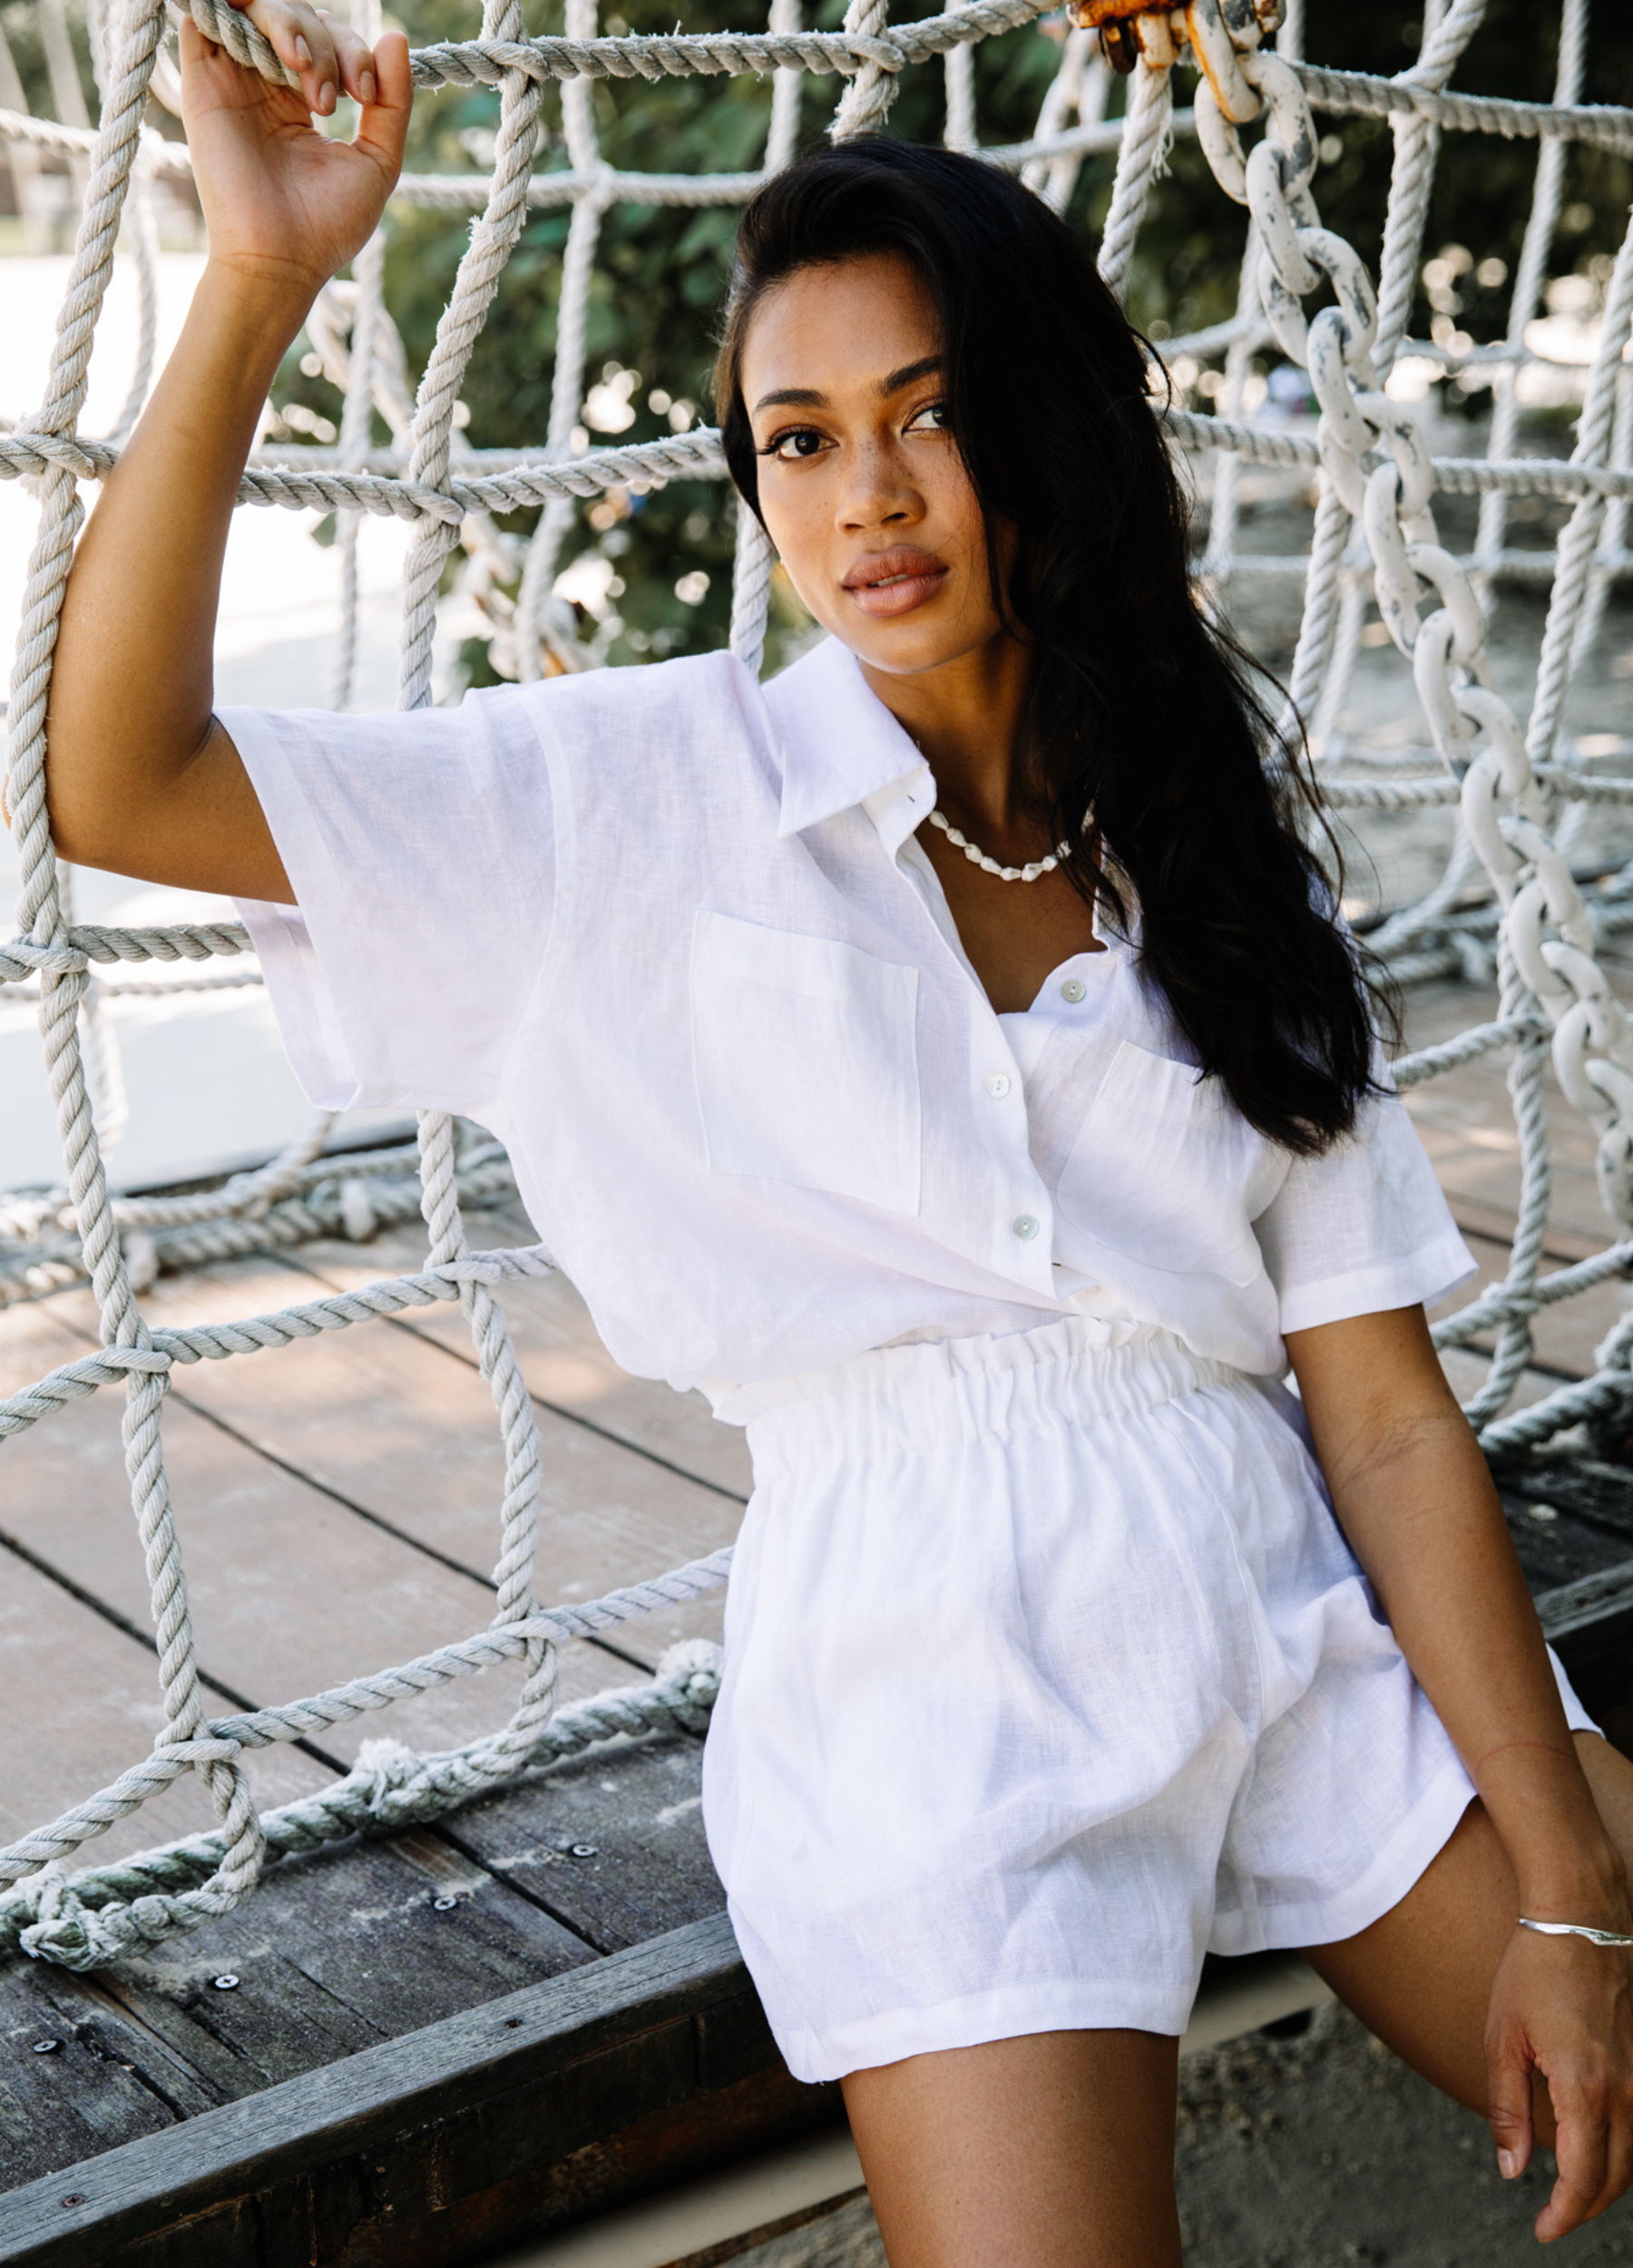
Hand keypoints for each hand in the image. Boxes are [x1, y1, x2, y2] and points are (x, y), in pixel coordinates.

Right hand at [179, 2, 410, 298]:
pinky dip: (234, 8)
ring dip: (289, 20)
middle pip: (295, 14)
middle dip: (326, 42)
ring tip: (304, 65)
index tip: (367, 95)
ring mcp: (232, 79)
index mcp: (301, 99)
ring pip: (256, 7)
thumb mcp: (379, 161)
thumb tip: (398, 35)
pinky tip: (273, 44)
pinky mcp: (202, 82)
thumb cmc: (327, 225)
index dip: (353, 51)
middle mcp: (263, 83)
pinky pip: (205, 17)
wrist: (280, 260)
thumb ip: (392, 101)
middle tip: (332, 98)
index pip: (328, 38)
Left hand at [1485, 1919, 1632, 2240]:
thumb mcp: (1502, 2040)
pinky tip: (1603, 2148)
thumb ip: (1507, 2110)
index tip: (1543, 2229)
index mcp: (1584, 2087)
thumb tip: (1512, 2171)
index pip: (1583, 2178)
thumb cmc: (1532, 1972)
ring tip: (1574, 2189)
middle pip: (1617, 2178)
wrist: (1581, 1920)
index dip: (1564, 2214)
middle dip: (1585, 2206)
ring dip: (1610, 2181)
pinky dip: (1627, 2149)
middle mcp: (1626, 2089)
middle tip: (1555, 2216)